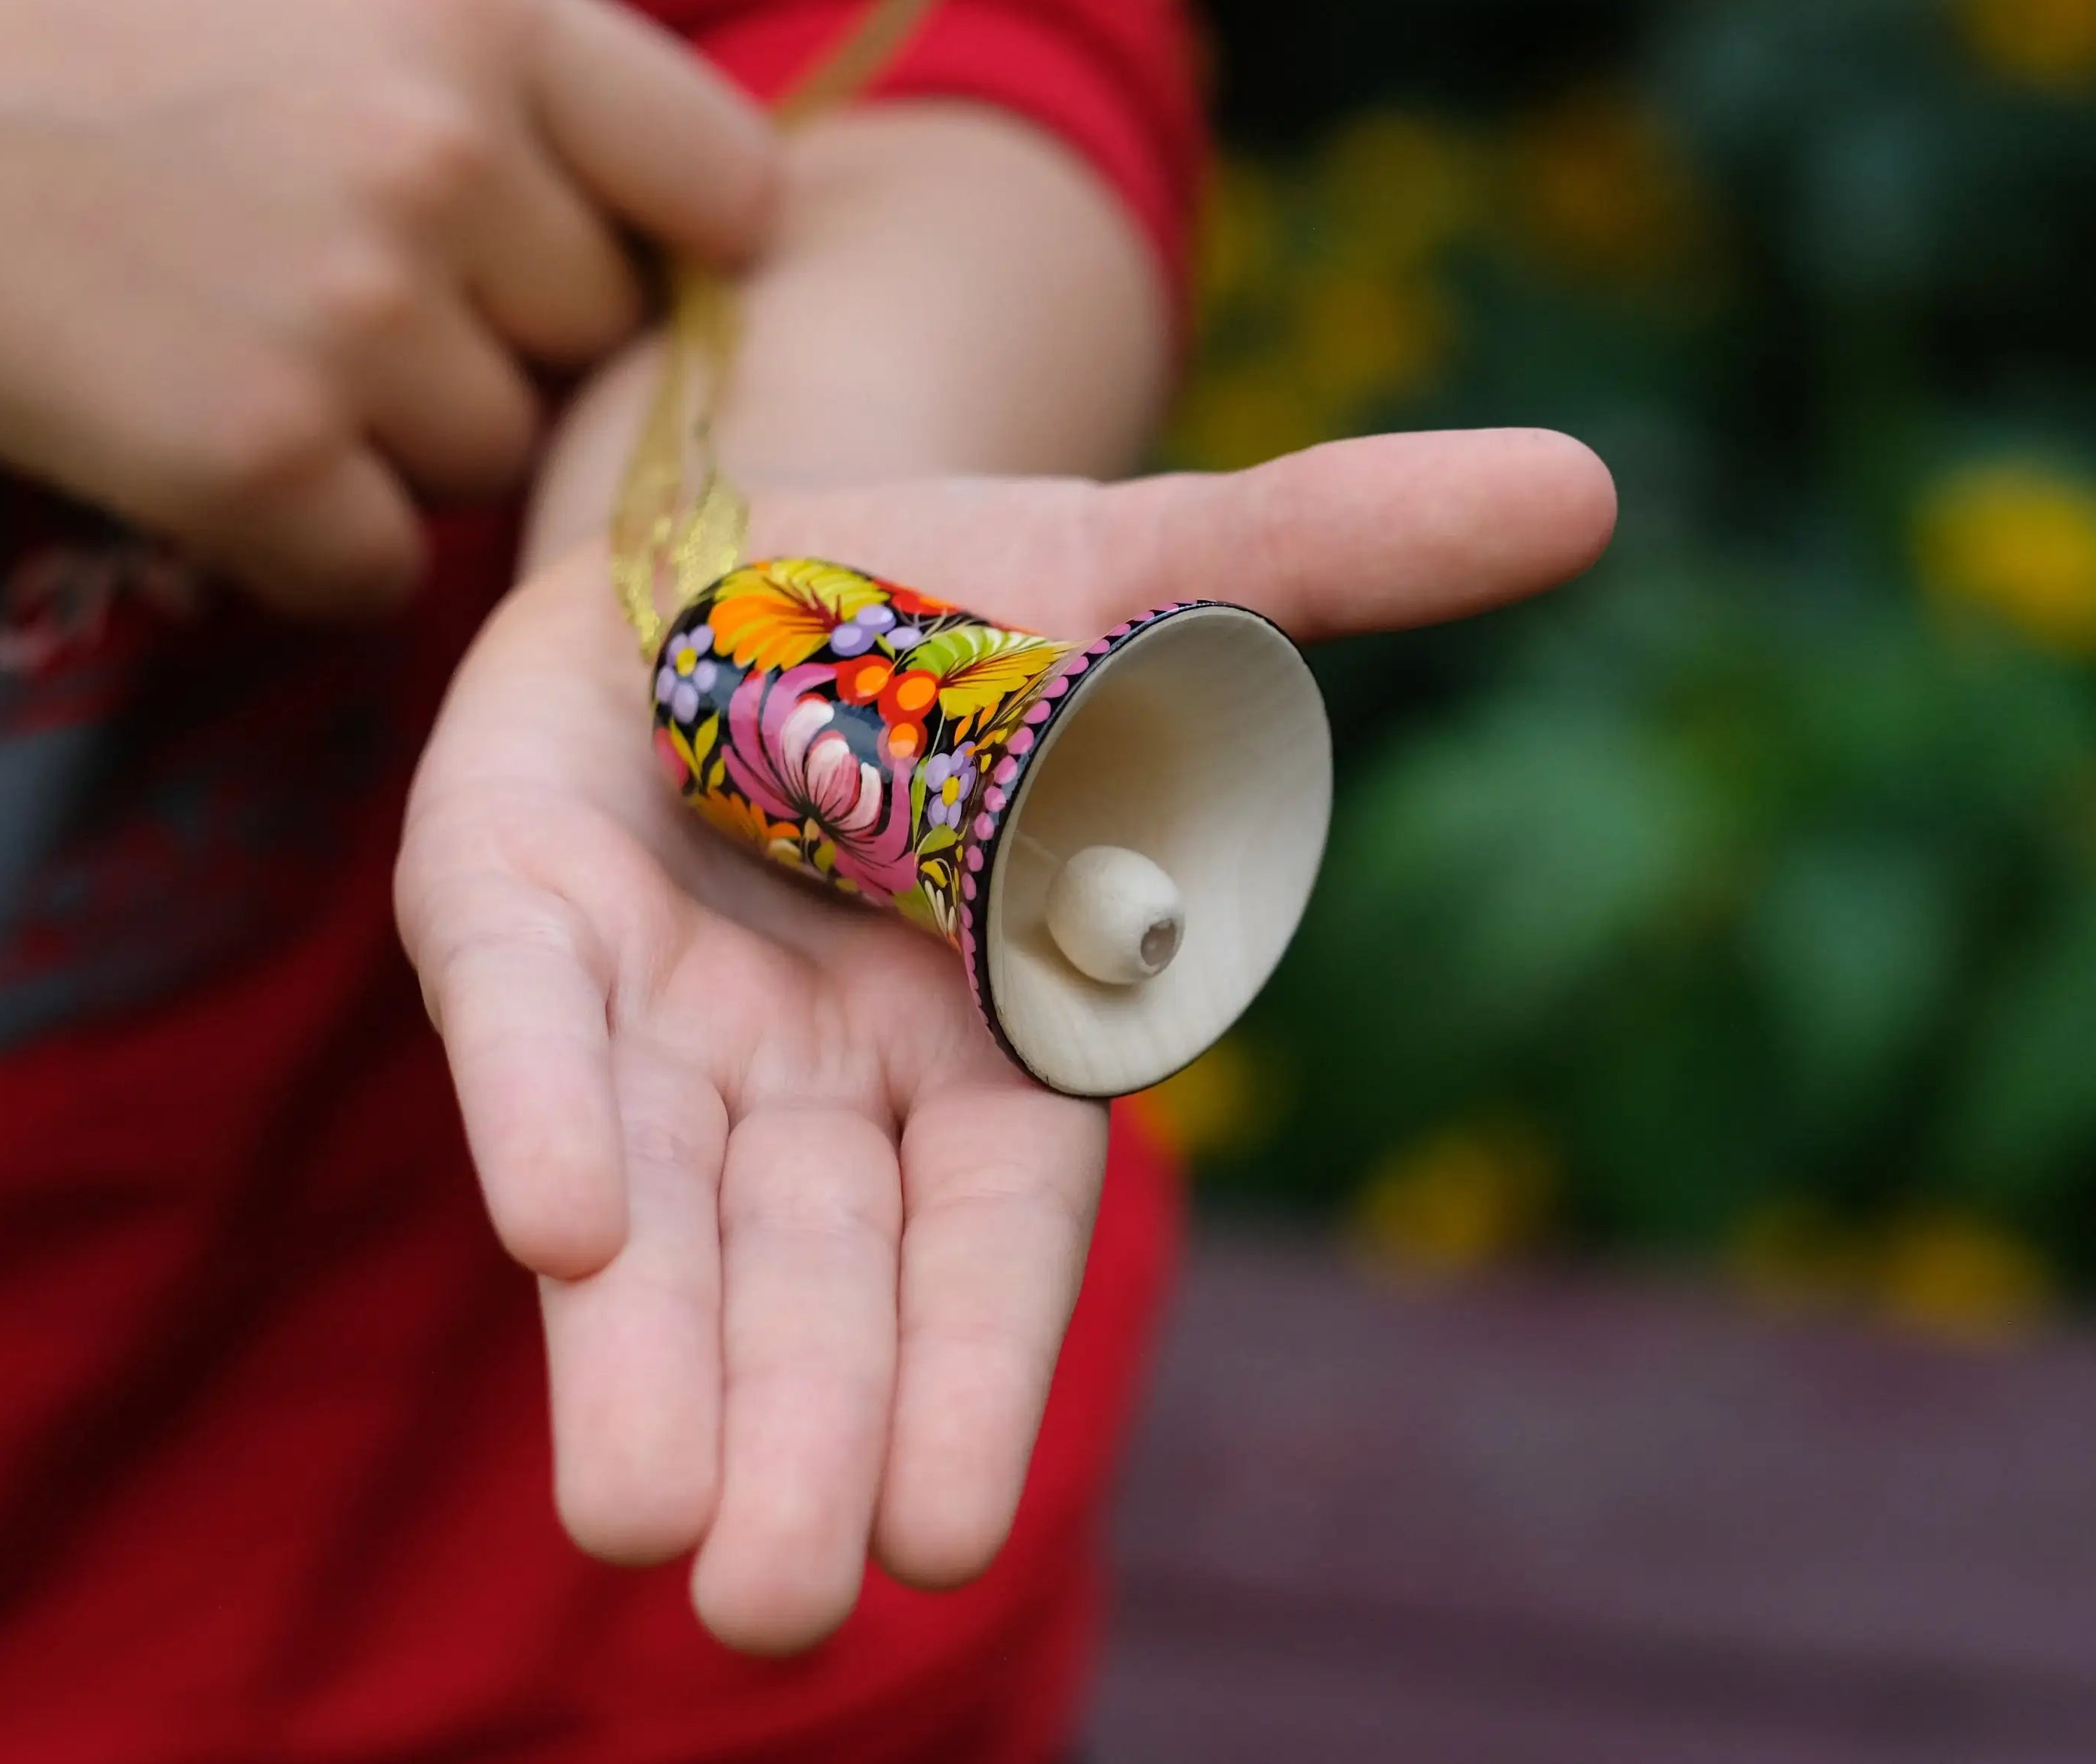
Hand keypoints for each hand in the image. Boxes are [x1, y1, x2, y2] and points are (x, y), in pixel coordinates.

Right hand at [0, 0, 775, 612]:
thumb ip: (476, 58)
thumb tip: (628, 197)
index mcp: (479, 10)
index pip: (724, 185)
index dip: (680, 247)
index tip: (616, 263)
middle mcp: (442, 162)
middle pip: (597, 340)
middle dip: (505, 336)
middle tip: (352, 292)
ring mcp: (349, 318)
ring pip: (489, 459)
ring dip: (401, 442)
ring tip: (249, 347)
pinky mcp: (247, 459)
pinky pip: (376, 570)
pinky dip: (307, 544)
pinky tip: (202, 448)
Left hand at [396, 429, 1614, 1651]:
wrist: (737, 541)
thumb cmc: (963, 600)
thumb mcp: (1153, 568)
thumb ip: (1336, 551)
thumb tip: (1586, 486)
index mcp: (981, 1035)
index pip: (989, 1233)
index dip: (975, 1366)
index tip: (950, 1529)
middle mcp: (814, 1067)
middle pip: (814, 1268)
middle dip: (804, 1425)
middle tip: (780, 1610)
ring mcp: (654, 1005)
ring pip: (656, 1211)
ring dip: (646, 1362)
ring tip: (645, 1533)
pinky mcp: (509, 907)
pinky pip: (528, 1023)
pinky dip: (548, 1114)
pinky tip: (561, 1227)